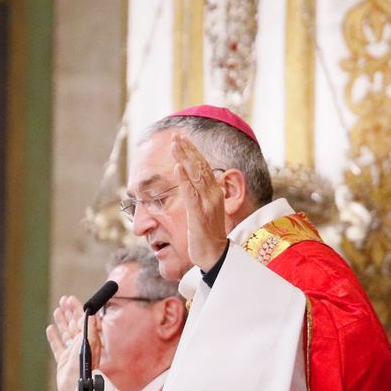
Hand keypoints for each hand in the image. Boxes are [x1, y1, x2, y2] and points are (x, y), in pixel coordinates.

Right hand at [44, 295, 99, 390]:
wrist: (75, 387)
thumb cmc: (84, 366)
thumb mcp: (89, 343)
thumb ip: (90, 327)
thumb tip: (91, 312)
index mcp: (89, 339)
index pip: (83, 319)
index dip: (77, 308)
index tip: (70, 299)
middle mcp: (81, 345)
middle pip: (74, 324)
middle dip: (69, 312)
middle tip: (62, 301)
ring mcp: (71, 353)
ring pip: (66, 333)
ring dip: (61, 322)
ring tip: (57, 311)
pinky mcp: (63, 362)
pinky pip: (58, 346)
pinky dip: (54, 337)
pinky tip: (50, 329)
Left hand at [171, 133, 230, 271]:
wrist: (215, 255)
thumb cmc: (208, 233)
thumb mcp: (205, 209)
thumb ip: (200, 193)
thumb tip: (193, 180)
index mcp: (215, 192)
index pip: (203, 167)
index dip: (193, 152)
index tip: (181, 139)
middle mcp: (213, 195)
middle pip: (200, 167)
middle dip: (187, 150)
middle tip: (176, 136)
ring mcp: (207, 204)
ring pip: (196, 176)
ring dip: (185, 158)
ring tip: (175, 145)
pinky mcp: (199, 215)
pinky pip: (191, 194)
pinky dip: (185, 180)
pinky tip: (178, 168)